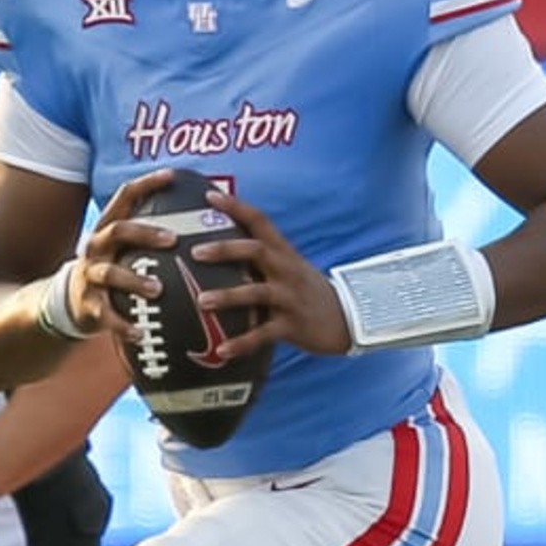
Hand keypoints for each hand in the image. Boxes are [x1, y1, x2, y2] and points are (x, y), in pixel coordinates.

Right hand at [64, 166, 209, 331]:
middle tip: (173, 239)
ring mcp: (90, 276)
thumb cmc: (114, 269)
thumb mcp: (125, 248)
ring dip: (135, 281)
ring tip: (158, 290)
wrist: (71, 302)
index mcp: (109, 228)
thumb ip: (151, 234)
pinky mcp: (89, 305)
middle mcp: (96, 247)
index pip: (124, 197)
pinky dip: (123, 326)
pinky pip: (106, 315)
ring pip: (110, 274)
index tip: (172, 175)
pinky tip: (141, 334)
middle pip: (117, 231)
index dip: (147, 184)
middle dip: (145, 232)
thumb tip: (202, 215)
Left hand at [188, 189, 353, 359]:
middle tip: (196, 252)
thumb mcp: (290, 267)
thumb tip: (220, 247)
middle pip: (256, 251)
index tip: (210, 195)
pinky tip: (222, 350)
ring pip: (258, 293)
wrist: (348, 319)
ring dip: (228, 296)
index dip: (236, 207)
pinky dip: (242, 343)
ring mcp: (290, 298)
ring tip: (202, 301)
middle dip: (226, 249)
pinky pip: (264, 335)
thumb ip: (262, 257)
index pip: (260, 221)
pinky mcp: (293, 325)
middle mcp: (287, 271)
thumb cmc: (307, 291)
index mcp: (284, 253)